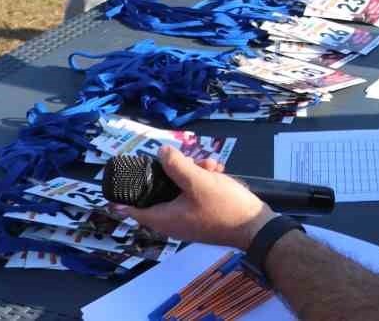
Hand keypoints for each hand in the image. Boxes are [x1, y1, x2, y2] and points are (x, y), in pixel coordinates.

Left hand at [112, 146, 271, 253]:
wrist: (255, 226)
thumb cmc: (224, 206)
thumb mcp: (198, 181)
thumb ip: (177, 165)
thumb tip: (162, 152)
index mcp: (164, 218)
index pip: (132, 209)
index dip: (125, 193)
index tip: (122, 176)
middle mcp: (173, 221)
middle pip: (160, 191)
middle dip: (173, 171)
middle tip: (190, 160)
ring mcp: (188, 219)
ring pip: (180, 189)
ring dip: (193, 172)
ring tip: (211, 166)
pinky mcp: (203, 215)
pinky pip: (194, 194)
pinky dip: (203, 181)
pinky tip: (217, 172)